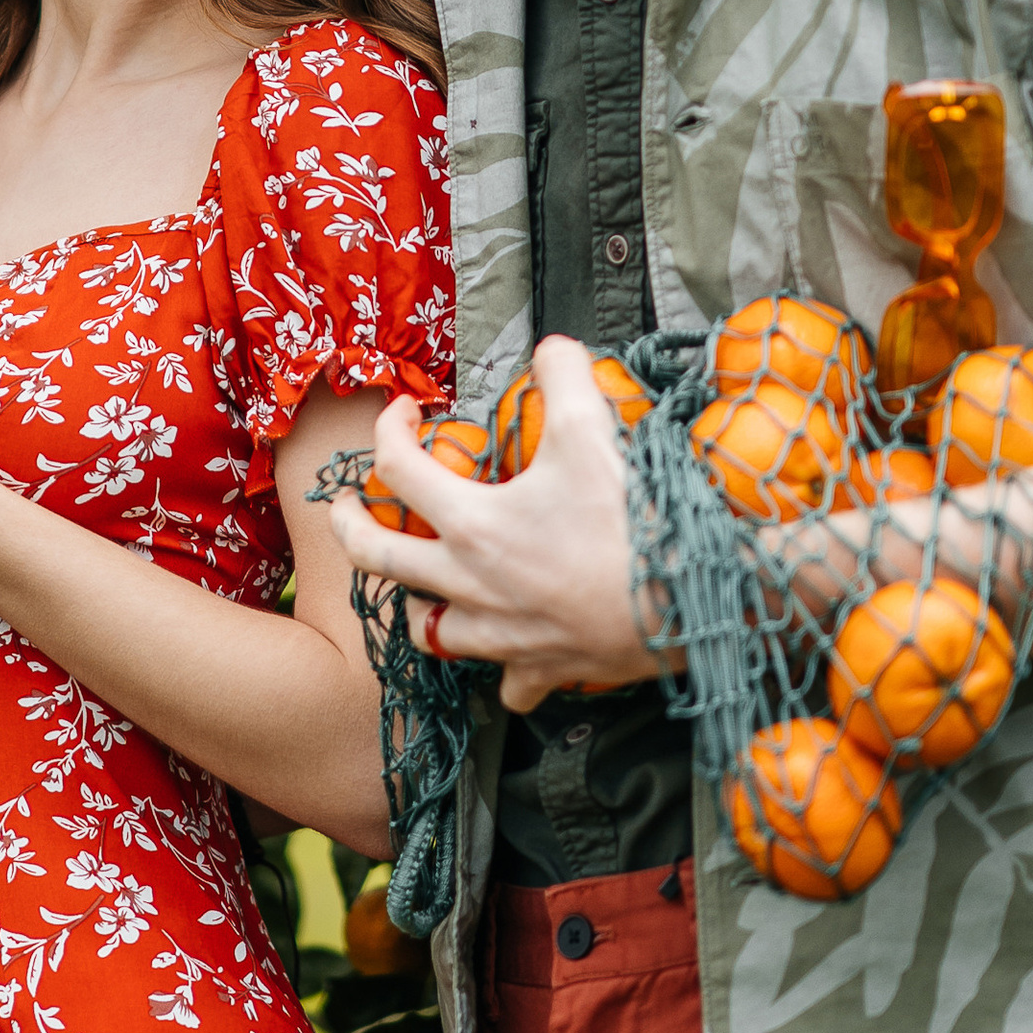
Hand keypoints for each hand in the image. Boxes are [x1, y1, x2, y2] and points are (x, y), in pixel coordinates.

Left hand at [327, 338, 663, 711]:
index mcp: (471, 523)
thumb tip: (551, 347)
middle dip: (349, 526)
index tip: (406, 412)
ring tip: (419, 585)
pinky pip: (506, 685)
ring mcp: (500, 635)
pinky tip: (509, 654)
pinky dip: (501, 671)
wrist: (688, 603)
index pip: (396, 467)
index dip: (390, 427)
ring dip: (415, 606)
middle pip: (377, 559)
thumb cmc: (633, 522)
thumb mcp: (594, 431)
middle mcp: (470, 585)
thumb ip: (564, 376)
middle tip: (345, 507)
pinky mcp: (541, 670)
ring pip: (427, 632)